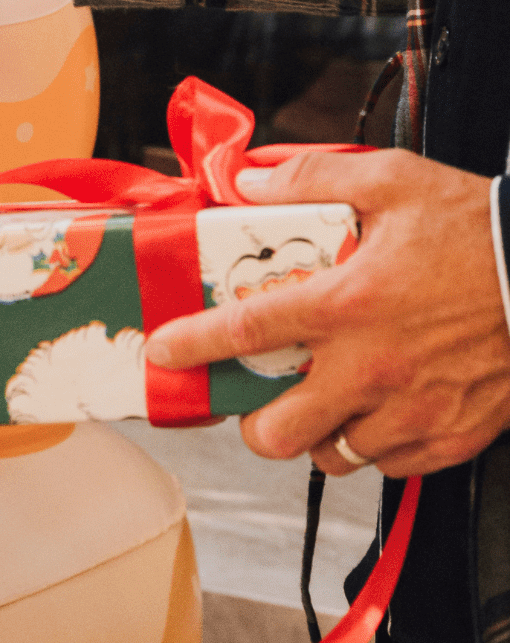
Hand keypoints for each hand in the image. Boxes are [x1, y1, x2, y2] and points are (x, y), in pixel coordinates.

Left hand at [143, 150, 509, 479]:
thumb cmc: (482, 231)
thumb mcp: (392, 181)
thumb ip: (311, 176)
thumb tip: (250, 180)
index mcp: (347, 304)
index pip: (243, 332)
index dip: (190, 346)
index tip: (164, 353)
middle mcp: (372, 367)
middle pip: (279, 431)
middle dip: (254, 422)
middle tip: (256, 399)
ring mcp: (414, 410)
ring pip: (334, 456)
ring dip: (318, 435)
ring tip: (323, 403)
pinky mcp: (453, 437)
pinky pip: (393, 467)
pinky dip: (377, 448)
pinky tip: (378, 413)